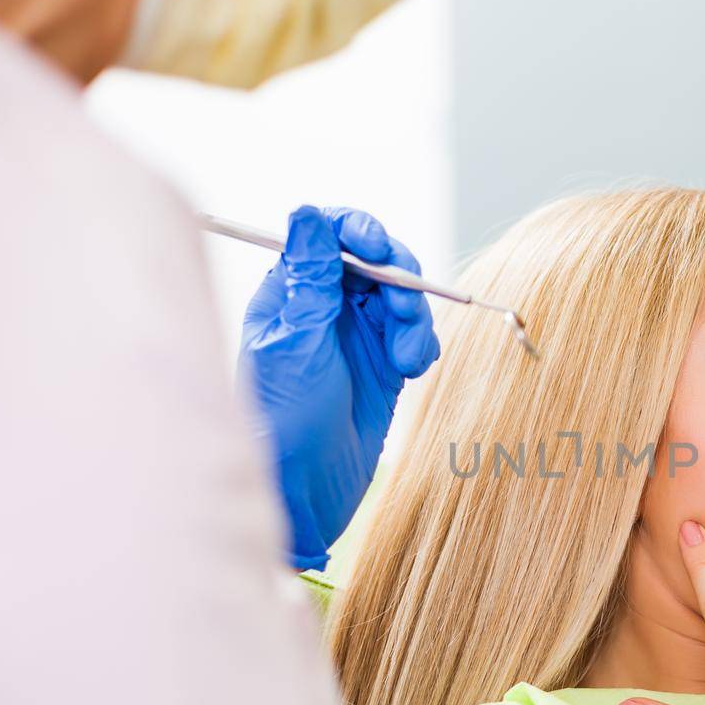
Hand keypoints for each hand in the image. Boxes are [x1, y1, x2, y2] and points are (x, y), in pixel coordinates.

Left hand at [239, 205, 438, 569]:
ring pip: (402, 297)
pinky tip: (412, 370)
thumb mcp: (295, 342)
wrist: (302, 490)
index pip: (328, 235)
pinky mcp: (384, 366)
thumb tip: (306, 213)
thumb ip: (308, 279)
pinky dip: (423, 345)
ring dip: (414, 318)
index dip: (358, 230)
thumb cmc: (281, 420)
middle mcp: (324, 307)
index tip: (378, 248)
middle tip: (402, 309)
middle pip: (375, 261)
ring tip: (407, 358)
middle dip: (398, 278)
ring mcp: (356, 336)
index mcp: (291, 292)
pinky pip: (416, 335)